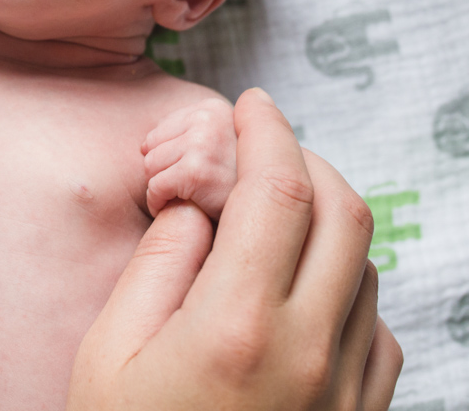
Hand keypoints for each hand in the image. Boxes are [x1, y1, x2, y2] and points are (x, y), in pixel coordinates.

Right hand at [68, 88, 402, 410]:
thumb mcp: (108, 355)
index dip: (267, 132)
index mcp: (238, 325)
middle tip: (264, 150)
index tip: (250, 106)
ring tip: (271, 223)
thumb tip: (194, 210)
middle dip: (308, 161)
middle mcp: (311, 350)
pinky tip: (300, 294)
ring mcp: (347, 389)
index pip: (279, 191)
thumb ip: (156, 267)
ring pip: (366, 267)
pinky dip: (346, 287)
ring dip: (325, 223)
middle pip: (345, 215)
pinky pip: (379, 328)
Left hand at [143, 97, 236, 218]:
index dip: (167, 156)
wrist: (262, 212)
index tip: (187, 173)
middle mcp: (209, 119)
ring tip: (183, 197)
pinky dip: (157, 203)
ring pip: (150, 166)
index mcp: (213, 108)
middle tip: (185, 188)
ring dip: (160, 187)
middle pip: (151, 146)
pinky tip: (173, 209)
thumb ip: (187, 135)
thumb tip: (141, 145)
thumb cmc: (235, 181)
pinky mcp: (195, 171)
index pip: (160, 130)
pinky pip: (155, 187)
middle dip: (161, 170)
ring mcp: (203, 144)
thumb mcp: (219, 144)